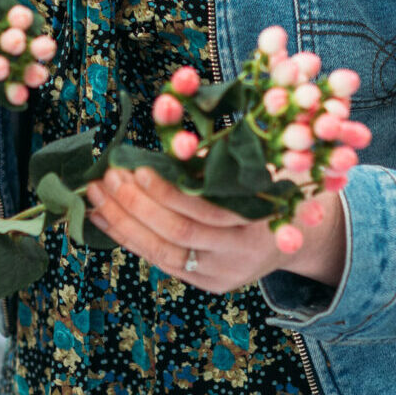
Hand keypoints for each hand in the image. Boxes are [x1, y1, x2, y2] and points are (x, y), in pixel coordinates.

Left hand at [84, 165, 345, 294]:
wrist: (301, 234)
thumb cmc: (272, 183)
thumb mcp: (257, 161)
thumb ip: (215, 149)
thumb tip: (163, 110)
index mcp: (260, 219)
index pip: (206, 212)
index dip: (167, 191)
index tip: (136, 169)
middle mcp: (242, 254)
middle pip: (179, 234)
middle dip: (136, 206)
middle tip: (106, 178)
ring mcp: (224, 274)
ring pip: (163, 254)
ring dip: (122, 223)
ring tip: (95, 196)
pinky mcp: (208, 284)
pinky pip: (160, 262)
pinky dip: (128, 238)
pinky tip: (103, 217)